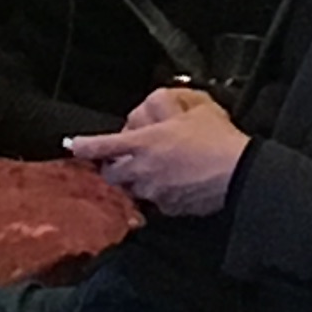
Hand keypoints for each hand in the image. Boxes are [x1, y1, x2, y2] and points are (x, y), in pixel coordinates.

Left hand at [64, 85, 248, 216]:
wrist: (238, 173)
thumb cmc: (217, 138)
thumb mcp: (195, 106)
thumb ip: (169, 103)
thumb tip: (156, 103)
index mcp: (145, 143)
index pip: (104, 145)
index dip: (85, 145)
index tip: (73, 145)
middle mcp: (143, 171)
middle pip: (112, 173)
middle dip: (114, 165)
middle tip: (128, 155)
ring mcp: (154, 193)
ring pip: (132, 189)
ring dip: (136, 179)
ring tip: (155, 168)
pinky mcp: (168, 209)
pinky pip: (153, 201)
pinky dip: (157, 192)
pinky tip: (174, 182)